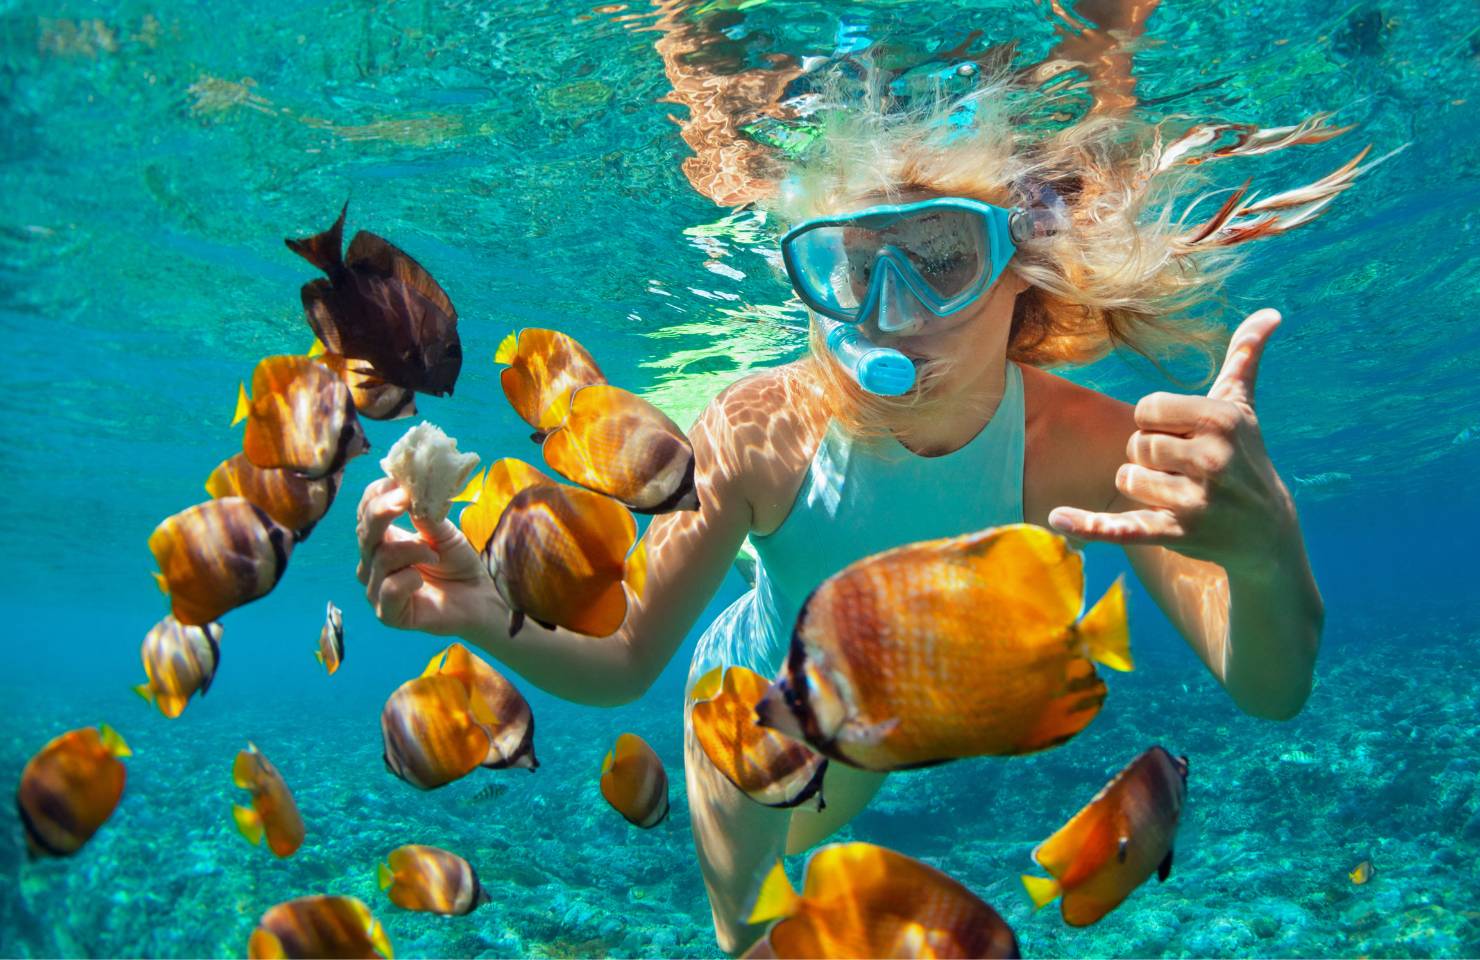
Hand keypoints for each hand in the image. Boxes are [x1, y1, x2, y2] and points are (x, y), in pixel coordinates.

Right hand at [356, 478, 499, 634]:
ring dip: (412, 550)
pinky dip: (408, 579)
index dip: (378, 494)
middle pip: (364, 532)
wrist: (479, 598)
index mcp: (382, 539)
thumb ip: (424, 513)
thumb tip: (408, 487)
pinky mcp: (388, 614)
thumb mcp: (443, 532)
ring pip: (381, 558)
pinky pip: (388, 589)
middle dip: (382, 511)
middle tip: (405, 498)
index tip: (400, 481)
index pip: (365, 512)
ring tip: (435, 554)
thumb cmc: (458, 563)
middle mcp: (372, 564)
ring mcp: (377, 589)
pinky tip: (422, 579)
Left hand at [1048, 308, 1296, 574]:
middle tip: (1183, 469)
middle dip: (1150, 456)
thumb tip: (1270, 312)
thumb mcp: (1244, 407)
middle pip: (1135, 444)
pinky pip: (1123, 526)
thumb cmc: (1245, 457)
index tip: (1184, 436)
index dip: (1156, 424)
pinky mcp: (1177, 534)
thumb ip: (1244, 357)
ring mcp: (1196, 500)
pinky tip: (1057, 519)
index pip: (1146, 409)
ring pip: (1127, 478)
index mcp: (1221, 420)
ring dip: (1142, 486)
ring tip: (1178, 493)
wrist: (1266, 531)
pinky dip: (1089, 526)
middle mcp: (1212, 458)